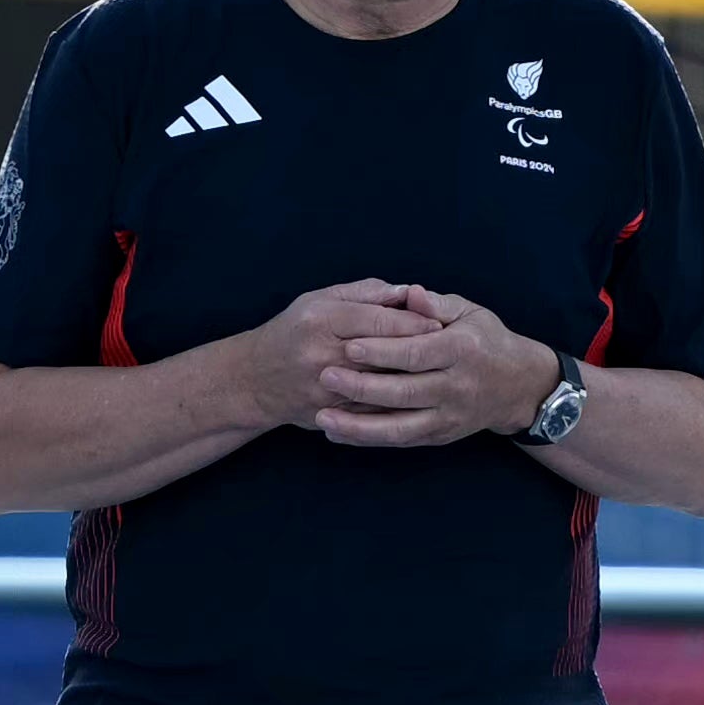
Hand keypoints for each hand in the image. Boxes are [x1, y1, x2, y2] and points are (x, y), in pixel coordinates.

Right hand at [234, 280, 444, 433]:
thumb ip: (363, 293)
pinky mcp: (328, 413)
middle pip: (383, 354)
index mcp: (321, 320)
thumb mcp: (318, 300)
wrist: (253, 380)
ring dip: (412, 382)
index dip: (412, 322)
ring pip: (380, 386)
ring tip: (438, 375)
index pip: (378, 320)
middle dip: (419, 352)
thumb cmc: (291, 332)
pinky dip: (395, 406)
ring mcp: (324, 389)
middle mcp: (321, 354)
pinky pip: (370, 412)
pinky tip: (416, 400)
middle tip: (450, 351)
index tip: (440, 323)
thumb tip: (404, 291)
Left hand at [321, 285, 562, 450]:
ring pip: (400, 426)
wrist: (518, 387)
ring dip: (359, 426)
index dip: (383, 351)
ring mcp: (448, 416)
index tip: (350, 345)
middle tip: (326, 376)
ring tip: (323, 417)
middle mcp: (456, 387)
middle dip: (363, 387)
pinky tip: (339, 433)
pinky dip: (369, 439)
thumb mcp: (470, 313)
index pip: (417, 352)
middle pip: (405, 392)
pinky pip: (401, 440)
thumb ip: (437, 304)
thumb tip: (409, 293)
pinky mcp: (440, 435)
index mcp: (462, 350)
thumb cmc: (487, 340)